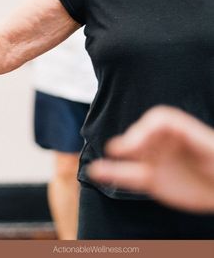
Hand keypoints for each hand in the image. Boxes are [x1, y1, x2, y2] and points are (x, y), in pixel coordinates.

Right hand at [88, 106, 213, 211]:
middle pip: (143, 132)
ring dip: (117, 154)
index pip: (159, 119)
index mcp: (181, 130)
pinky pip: (130, 175)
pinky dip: (112, 173)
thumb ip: (197, 139)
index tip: (140, 145)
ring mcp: (157, 160)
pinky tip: (96, 171)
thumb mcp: (212, 149)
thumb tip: (181, 133)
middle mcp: (166, 142)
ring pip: (132, 155)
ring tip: (101, 161)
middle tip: (122, 151)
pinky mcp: (152, 179)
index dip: (146, 128)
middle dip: (131, 140)